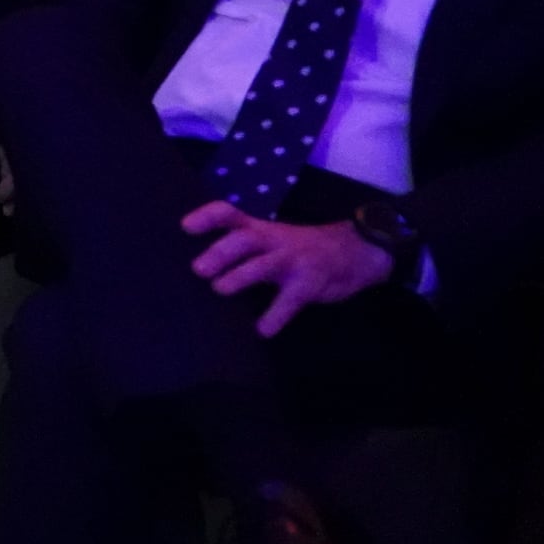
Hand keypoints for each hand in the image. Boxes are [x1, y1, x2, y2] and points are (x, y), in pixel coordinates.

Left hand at [180, 203, 396, 337]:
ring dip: (241, 276)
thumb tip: (204, 264)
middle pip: (244, 239)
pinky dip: (276, 316)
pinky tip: (263, 330)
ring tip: (220, 289)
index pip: (230, 214)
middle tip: (198, 269)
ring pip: (264, 264)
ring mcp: (293, 261)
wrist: (358, 250)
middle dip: (221, 252)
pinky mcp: (310, 283)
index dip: (208, 218)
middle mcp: (274, 241)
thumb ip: (242, 246)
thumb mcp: (272, 239)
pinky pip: (290, 300)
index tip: (185, 226)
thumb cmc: (303, 248)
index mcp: (260, 230)